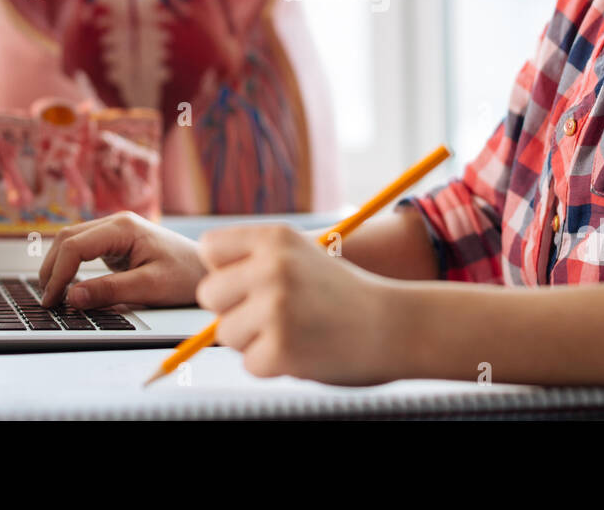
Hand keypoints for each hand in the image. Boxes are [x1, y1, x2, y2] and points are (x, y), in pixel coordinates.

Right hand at [37, 211, 206, 308]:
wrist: (208, 269)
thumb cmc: (186, 275)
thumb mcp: (149, 287)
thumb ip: (110, 291)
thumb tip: (72, 297)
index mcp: (124, 227)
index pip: (75, 246)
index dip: (58, 273)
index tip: (53, 300)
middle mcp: (116, 223)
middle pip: (68, 239)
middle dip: (52, 269)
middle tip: (47, 301)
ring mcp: (115, 231)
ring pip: (72, 243)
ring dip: (59, 267)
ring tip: (53, 296)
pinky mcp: (116, 243)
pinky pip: (84, 250)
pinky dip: (71, 266)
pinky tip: (67, 286)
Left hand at [195, 223, 400, 385]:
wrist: (395, 326)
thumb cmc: (345, 295)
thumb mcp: (302, 256)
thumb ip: (256, 262)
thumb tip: (208, 289)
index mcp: (275, 237)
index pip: (210, 249)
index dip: (224, 271)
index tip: (248, 283)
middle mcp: (272, 267)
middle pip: (210, 294)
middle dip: (233, 309)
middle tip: (273, 314)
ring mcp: (275, 307)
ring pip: (226, 333)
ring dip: (254, 340)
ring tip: (295, 331)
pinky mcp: (280, 348)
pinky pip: (250, 364)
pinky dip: (273, 366)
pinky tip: (304, 351)